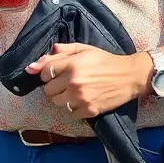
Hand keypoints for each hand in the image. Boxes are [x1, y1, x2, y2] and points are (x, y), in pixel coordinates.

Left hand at [26, 43, 152, 118]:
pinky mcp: (90, 110)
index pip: (43, 73)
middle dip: (54, 86)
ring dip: (63, 98)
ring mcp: (81, 97)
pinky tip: (83, 100)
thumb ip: (59, 52)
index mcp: (71, 64)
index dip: (47, 73)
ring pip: (57, 103)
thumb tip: (33, 65)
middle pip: (48, 90)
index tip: (56, 73)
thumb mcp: (83, 49)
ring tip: (74, 91)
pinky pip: (71, 113)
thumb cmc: (104, 60)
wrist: (130, 76)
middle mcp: (74, 81)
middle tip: (66, 83)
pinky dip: (74, 108)